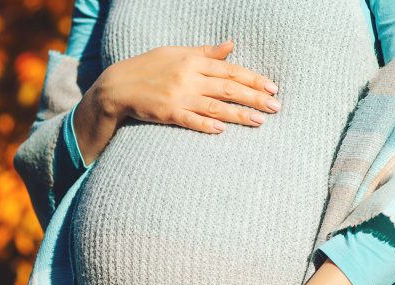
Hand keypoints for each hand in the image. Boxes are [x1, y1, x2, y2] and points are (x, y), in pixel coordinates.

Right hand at [73, 40, 280, 164]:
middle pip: (228, 88)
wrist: (118, 86)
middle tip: (276, 107)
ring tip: (260, 121)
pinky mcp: (167, 113)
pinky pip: (190, 120)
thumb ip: (205, 52)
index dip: (253, 79)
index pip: (230, 70)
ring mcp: (178, 96)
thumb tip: (231, 45)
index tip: (272, 87)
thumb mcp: (176, 53)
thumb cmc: (148, 67)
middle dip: (254, 98)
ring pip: (215, 106)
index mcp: (192, 61)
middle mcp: (188, 77)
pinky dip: (207, 125)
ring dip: (239, 114)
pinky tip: (223, 130)